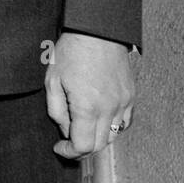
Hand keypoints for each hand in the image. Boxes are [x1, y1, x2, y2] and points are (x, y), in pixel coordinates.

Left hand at [44, 32, 135, 158]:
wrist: (97, 30)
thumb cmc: (71, 52)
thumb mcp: (52, 80)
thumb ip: (56, 110)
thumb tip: (65, 130)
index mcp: (88, 107)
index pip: (83, 146)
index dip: (69, 152)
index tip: (59, 147)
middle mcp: (110, 109)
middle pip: (99, 145)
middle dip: (82, 148)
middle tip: (67, 141)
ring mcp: (124, 103)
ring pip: (113, 135)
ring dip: (97, 138)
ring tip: (82, 127)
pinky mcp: (131, 96)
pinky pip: (123, 122)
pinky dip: (111, 126)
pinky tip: (98, 117)